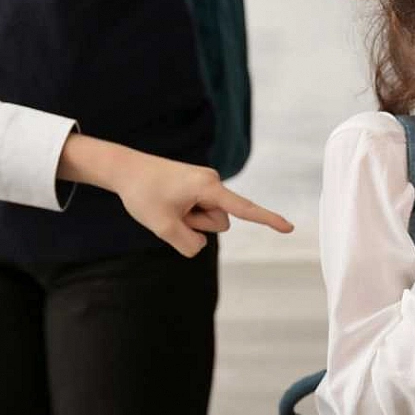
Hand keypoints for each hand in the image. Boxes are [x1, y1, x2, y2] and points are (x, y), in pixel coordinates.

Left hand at [57, 135, 293, 256]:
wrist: (125, 169)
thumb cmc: (143, 194)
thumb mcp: (163, 227)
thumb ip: (189, 245)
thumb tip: (201, 245)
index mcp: (209, 187)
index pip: (244, 209)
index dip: (268, 220)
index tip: (290, 228)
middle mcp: (213, 182)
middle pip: (220, 221)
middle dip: (197, 224)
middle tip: (169, 210)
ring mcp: (206, 184)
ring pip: (210, 218)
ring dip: (189, 220)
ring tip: (167, 205)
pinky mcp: (199, 187)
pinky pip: (201, 210)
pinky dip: (186, 214)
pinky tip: (168, 202)